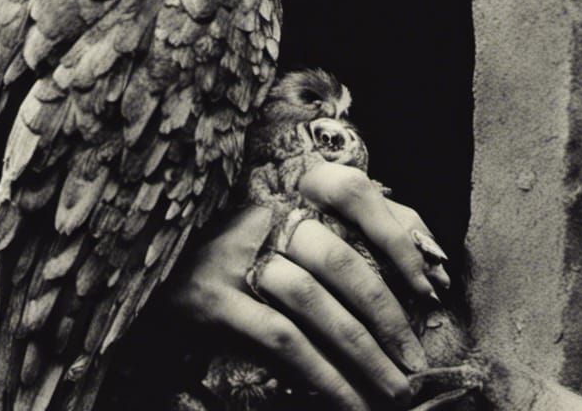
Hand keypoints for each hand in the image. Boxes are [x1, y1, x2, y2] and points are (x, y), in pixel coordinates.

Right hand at [165, 162, 449, 409]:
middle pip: (340, 259)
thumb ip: (344, 226)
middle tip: (416, 364)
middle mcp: (266, 218)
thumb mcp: (282, 224)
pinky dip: (321, 373)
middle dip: (387, 315)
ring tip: (392, 390)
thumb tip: (418, 251)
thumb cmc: (230, 247)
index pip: (356, 195)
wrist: (151, 262)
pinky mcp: (214, 300)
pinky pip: (280, 338)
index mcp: (290, 192)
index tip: (430, 289)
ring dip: (360, 353)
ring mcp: (237, 258)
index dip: (399, 239)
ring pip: (313, 304)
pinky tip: (348, 401)